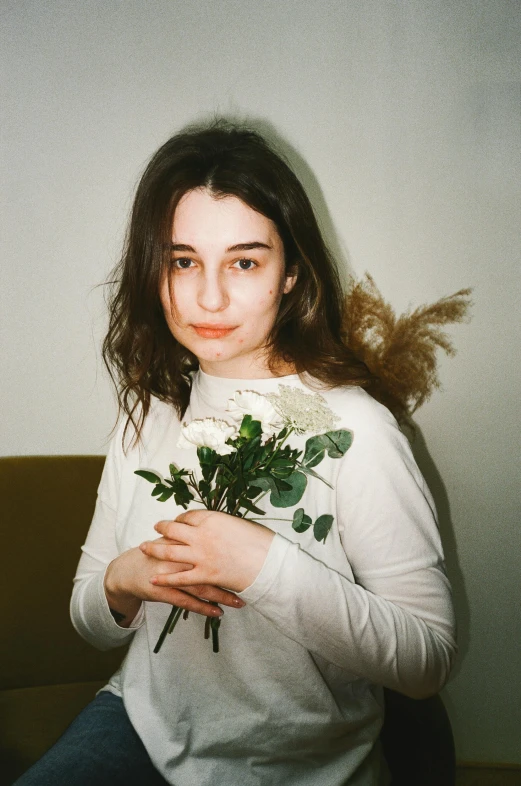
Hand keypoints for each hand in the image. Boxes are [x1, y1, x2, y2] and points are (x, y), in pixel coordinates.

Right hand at [104, 539, 244, 626]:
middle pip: (207, 566)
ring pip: (199, 586)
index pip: (209, 546)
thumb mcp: (174, 540)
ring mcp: (168, 575)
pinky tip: (217, 613)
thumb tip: (226, 535)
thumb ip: (193, 537)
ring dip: (221, 596)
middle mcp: (175, 557)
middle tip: (250, 584)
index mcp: (180, 541)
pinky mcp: (161, 591)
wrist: (128, 570)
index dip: (230, 554)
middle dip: (230, 577)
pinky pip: (186, 601)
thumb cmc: (157, 554)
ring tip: (239, 603)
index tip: (249, 562)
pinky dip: (203, 608)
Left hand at [140, 509, 274, 592]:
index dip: (181, 518)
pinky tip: (154, 578)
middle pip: (173, 529)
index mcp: (212, 518)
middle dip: (162, 528)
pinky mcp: (204, 575)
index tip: (178, 521)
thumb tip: (219, 528)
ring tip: (143, 547)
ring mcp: (201, 555)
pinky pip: (179, 578)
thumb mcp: (241, 525)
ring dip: (154, 548)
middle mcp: (202, 534)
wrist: (269, 563)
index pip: (189, 516)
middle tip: (155, 527)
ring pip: (169, 551)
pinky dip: (164, 579)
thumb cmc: (262, 542)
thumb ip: (224, 525)